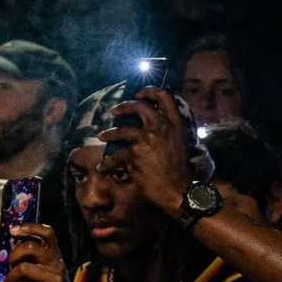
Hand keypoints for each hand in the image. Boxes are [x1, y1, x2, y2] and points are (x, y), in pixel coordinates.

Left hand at [1, 225, 80, 281]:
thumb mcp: (30, 279)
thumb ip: (11, 267)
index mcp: (53, 256)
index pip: (47, 233)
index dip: (30, 227)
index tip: (13, 229)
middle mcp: (56, 264)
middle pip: (31, 247)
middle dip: (13, 255)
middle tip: (7, 266)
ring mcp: (55, 279)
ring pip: (24, 268)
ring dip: (9, 277)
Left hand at [102, 89, 190, 214]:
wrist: (178, 190)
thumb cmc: (179, 170)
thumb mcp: (179, 144)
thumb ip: (168, 131)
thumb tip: (153, 124)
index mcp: (175, 124)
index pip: (165, 96)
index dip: (150, 91)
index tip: (139, 94)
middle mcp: (162, 128)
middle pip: (140, 107)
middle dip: (125, 106)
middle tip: (114, 111)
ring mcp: (148, 140)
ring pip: (123, 129)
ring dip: (110, 133)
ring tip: (102, 136)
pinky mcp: (136, 154)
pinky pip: (116, 155)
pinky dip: (107, 162)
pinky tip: (101, 166)